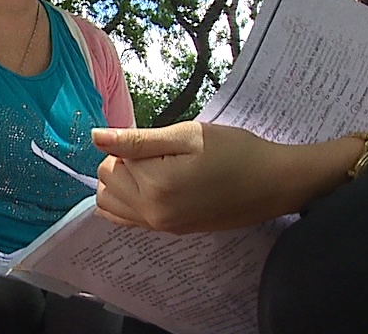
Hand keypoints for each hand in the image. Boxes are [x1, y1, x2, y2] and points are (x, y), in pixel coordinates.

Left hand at [92, 122, 292, 233]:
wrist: (272, 183)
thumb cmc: (235, 152)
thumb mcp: (188, 135)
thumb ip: (137, 139)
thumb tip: (95, 137)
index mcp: (156, 186)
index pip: (110, 160)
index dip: (132, 144)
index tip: (161, 142)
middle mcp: (153, 214)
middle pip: (106, 183)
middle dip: (122, 162)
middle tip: (160, 152)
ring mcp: (161, 227)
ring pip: (109, 204)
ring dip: (122, 183)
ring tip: (155, 167)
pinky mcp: (169, 231)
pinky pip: (126, 220)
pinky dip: (128, 200)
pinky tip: (153, 185)